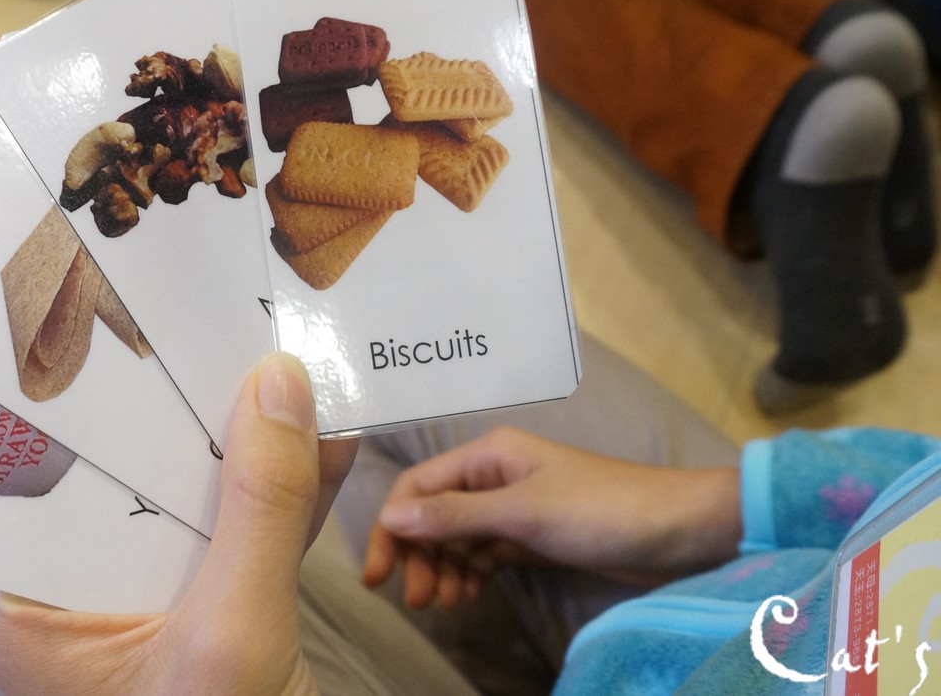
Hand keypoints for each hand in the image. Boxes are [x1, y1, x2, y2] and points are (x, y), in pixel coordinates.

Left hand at [0, 352, 359, 694]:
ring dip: (244, 438)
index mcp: (29, 611)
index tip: (121, 317)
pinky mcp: (207, 598)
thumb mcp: (232, 636)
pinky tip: (318, 439)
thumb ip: (256, 512)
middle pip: (129, 473)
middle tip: (204, 318)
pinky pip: (241, 524)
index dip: (87, 399)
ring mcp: (147, 594)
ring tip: (273, 362)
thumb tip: (278, 388)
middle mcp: (76, 594)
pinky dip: (284, 487)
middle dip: (181, 407)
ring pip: (193, 491)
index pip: (45, 476)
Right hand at [363, 426, 739, 607]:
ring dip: (443, 569)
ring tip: (446, 603)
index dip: (391, 528)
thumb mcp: (524, 513)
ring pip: (457, 538)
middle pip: (433, 514)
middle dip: (419, 555)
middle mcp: (494, 475)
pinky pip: (484, 553)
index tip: (378, 575)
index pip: (417, 487)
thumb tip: (390, 516)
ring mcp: (513, 506)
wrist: (680, 533)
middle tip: (418, 600)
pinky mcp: (531, 536)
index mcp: (488, 454)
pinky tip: (466, 597)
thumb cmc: (602, 510)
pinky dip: (470, 574)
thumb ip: (455, 516)